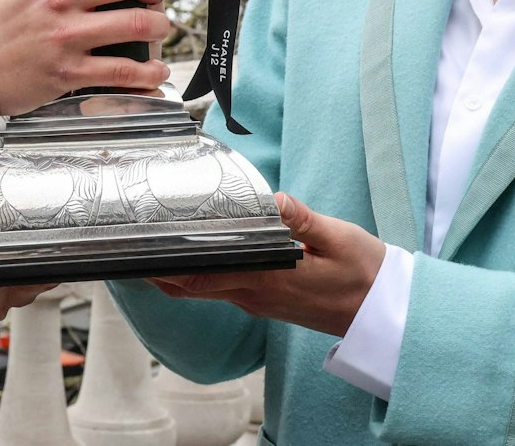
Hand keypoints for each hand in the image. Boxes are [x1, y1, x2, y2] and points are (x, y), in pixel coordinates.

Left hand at [147, 193, 386, 335]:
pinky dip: (201, 274)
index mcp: (268, 279)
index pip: (203, 276)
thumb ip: (304, 220)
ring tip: (154, 245)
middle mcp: (255, 295)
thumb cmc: (365, 273)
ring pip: (204, 290)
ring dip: (177, 272)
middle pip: (191, 287)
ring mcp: (259, 302)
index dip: (167, 267)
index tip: (141, 250)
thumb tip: (275, 200)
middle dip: (157, 270)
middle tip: (130, 245)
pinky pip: (222, 289)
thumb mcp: (340, 239)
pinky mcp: (266, 302)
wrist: (384, 313)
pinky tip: (198, 253)